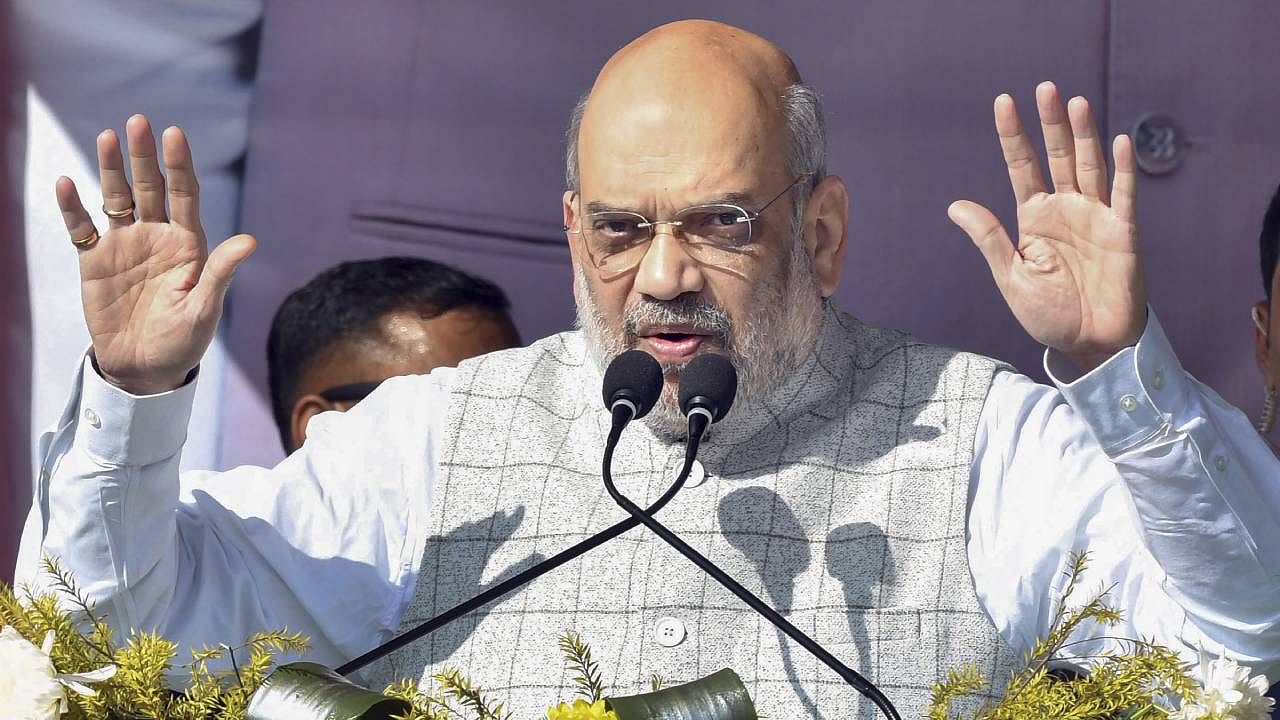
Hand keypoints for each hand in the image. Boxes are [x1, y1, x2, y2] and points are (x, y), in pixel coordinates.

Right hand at [56, 115, 255, 394]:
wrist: (145, 367)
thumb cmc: (183, 339)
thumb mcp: (205, 307)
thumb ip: (220, 272)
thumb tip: (250, 241)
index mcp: (188, 244)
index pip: (184, 194)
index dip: (179, 165)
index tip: (174, 134)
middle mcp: (156, 237)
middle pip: (150, 188)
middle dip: (144, 156)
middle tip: (137, 122)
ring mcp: (125, 245)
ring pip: (116, 198)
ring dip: (111, 169)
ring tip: (107, 138)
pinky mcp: (95, 261)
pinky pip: (82, 228)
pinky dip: (73, 208)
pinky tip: (67, 184)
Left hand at [948, 82, 1146, 371]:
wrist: (1089, 345)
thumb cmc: (1049, 314)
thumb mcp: (1011, 276)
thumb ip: (989, 237)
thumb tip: (954, 204)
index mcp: (1034, 218)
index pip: (1021, 167)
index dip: (1013, 136)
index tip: (1003, 102)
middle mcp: (1065, 209)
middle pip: (1056, 156)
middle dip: (1049, 123)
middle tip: (1043, 87)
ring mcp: (1096, 217)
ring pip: (1088, 166)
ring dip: (1083, 134)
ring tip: (1074, 102)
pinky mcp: (1123, 232)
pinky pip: (1124, 195)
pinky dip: (1123, 169)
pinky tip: (1118, 141)